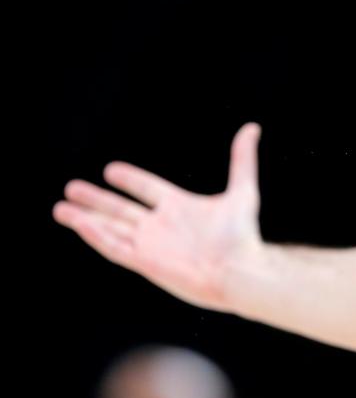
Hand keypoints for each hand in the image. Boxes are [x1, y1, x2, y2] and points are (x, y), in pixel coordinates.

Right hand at [53, 122, 263, 311]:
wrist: (239, 269)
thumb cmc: (242, 235)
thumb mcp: (242, 191)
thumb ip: (242, 160)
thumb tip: (252, 128)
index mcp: (179, 207)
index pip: (147, 189)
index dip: (130, 180)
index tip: (110, 170)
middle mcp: (161, 226)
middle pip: (121, 209)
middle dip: (95, 199)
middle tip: (71, 187)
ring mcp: (152, 245)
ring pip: (111, 228)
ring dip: (86, 219)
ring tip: (60, 208)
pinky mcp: (146, 262)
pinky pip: (115, 248)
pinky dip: (97, 236)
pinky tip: (80, 225)